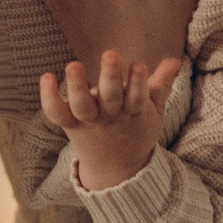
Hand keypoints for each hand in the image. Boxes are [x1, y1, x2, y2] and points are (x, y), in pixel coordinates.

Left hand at [40, 51, 179, 190]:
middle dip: (111, 76)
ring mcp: (89, 121)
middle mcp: (110, 116)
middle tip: (110, 54)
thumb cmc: (135, 129)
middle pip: (111, 98)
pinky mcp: (70, 124)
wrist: (116, 168)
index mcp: (134, 112)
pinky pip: (56, 112)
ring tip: (73, 64)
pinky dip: (48, 97)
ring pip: (82, 106)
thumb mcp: (153, 110)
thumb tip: (175, 60)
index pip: (138, 97)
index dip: (138, 82)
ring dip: (77, 85)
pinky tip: (46, 76)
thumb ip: (161, 84)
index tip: (138, 64)